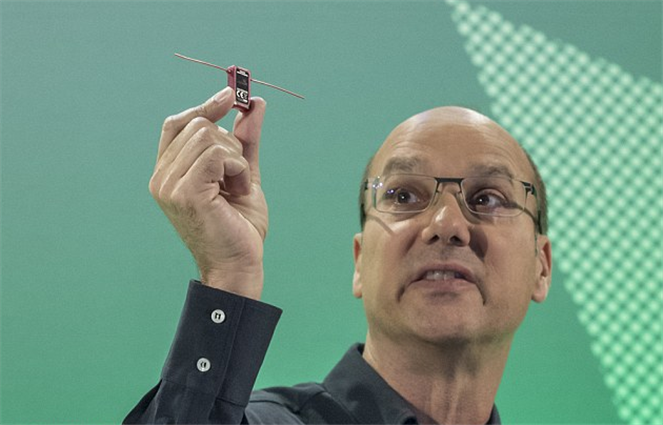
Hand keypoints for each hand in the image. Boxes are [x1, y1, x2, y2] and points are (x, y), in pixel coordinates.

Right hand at [149, 87, 267, 298]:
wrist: (240, 263)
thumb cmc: (239, 225)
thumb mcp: (243, 173)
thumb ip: (246, 139)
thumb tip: (256, 103)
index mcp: (169, 172)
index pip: (178, 123)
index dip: (204, 106)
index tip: (232, 96)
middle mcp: (162, 177)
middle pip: (197, 124)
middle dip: (230, 143)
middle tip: (239, 176)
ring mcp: (169, 184)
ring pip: (209, 136)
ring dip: (236, 159)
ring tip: (238, 188)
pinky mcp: (184, 192)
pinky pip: (217, 155)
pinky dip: (237, 168)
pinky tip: (239, 192)